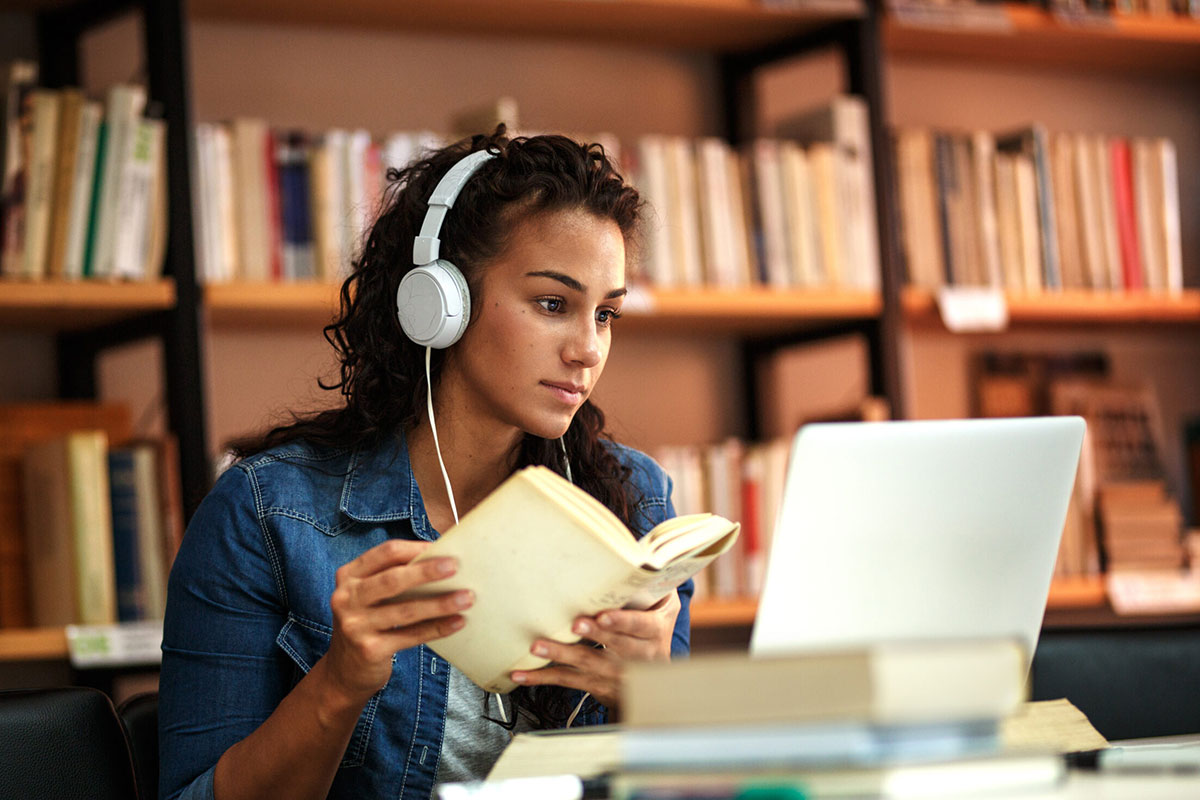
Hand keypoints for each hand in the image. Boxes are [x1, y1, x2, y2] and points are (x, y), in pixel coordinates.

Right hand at [323, 539, 471, 704]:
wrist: (344, 671)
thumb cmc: (368, 622)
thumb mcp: (369, 595)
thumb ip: (393, 577)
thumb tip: (443, 560)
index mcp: (349, 575)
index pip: (385, 553)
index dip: (415, 549)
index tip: (443, 547)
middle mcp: (346, 598)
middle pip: (393, 579)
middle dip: (427, 571)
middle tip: (456, 566)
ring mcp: (355, 625)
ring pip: (405, 610)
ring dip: (440, 603)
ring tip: (467, 598)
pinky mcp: (369, 650)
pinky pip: (411, 636)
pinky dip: (437, 628)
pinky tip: (458, 622)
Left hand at [510, 591, 680, 708]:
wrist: (657, 682)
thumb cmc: (654, 630)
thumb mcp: (665, 607)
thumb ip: (656, 584)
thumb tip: (640, 552)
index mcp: (654, 632)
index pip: (640, 626)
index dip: (622, 622)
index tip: (603, 616)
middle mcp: (638, 656)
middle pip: (614, 646)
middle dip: (594, 635)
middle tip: (574, 624)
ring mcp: (616, 674)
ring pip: (587, 664)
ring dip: (561, 655)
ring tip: (538, 647)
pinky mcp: (596, 685)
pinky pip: (568, 681)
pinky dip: (543, 678)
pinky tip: (521, 675)